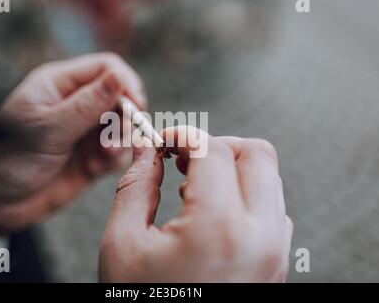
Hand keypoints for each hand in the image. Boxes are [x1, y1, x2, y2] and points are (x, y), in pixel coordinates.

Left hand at [0, 53, 145, 231]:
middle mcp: (76, 104)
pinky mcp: (90, 156)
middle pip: (120, 98)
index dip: (125, 84)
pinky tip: (93, 169)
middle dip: (124, 120)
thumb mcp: (48, 128)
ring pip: (123, 126)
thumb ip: (87, 105)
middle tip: (113, 141)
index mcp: (61, 85)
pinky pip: (117, 152)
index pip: (106, 68)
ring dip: (119, 143)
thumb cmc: (7, 156)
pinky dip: (113, 160)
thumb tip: (119, 78)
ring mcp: (84, 131)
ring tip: (100, 160)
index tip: (135, 107)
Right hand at [99, 126, 292, 281]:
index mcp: (218, 228)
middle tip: (185, 158)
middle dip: (217, 145)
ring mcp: (275, 252)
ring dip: (234, 168)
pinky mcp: (277, 263)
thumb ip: (135, 185)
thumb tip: (146, 149)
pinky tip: (215, 210)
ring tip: (196, 184)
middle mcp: (260, 237)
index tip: (164, 141)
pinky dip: (247, 194)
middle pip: (256, 154)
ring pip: (270, 178)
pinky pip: (274, 208)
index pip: (212, 149)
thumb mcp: (123, 244)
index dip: (183, 135)